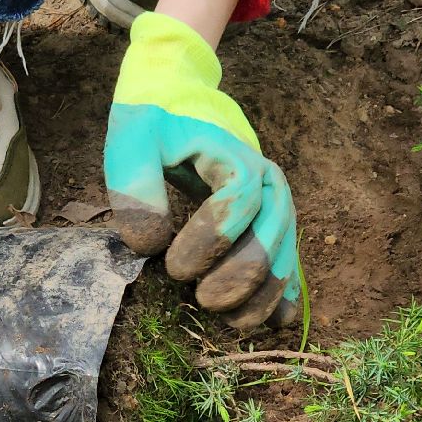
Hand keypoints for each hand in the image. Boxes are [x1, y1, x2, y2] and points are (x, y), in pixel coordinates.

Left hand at [104, 12, 300, 330]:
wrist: (180, 97)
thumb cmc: (154, 122)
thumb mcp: (132, 141)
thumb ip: (136, 187)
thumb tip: (150, 247)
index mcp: (238, 159)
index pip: (236, 206)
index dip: (208, 243)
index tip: (172, 269)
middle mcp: (269, 185)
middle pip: (267, 240)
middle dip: (236, 279)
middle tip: (200, 301)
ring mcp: (278, 208)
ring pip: (283, 259)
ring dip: (260, 298)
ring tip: (231, 324)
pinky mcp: (275, 227)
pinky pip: (288, 264)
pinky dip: (282, 296)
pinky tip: (274, 324)